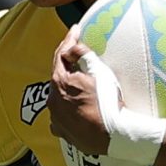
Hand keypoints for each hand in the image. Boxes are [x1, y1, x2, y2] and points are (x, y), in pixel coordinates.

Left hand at [48, 27, 106, 152]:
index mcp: (59, 82)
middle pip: (58, 76)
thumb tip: (74, 45)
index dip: (68, 40)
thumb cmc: (107, 102)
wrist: (113, 134)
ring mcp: (55, 117)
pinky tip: (76, 107)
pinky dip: (67, 108)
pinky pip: (61, 115)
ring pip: (58, 96)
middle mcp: (52, 99)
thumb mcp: (99, 72)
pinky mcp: (61, 131)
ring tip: (80, 85)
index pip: (60, 55)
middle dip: (67, 65)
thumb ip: (83, 55)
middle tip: (77, 56)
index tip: (75, 31)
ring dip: (67, 89)